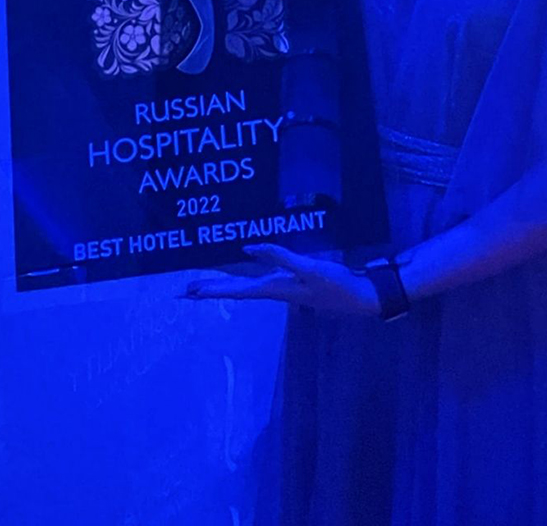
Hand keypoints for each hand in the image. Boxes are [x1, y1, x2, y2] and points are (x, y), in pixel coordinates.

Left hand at [181, 244, 380, 316]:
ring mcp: (283, 289)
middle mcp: (274, 291)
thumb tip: (248, 248)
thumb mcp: (309, 268)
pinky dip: (246, 278)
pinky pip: (260, 281)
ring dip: (224, 286)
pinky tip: (245, 274)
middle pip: (236, 291)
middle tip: (184, 292)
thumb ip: (279, 257)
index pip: (236, 290)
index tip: (190, 292)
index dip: (213, 289)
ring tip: (203, 285)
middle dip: (211, 290)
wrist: (362, 297)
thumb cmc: (335, 284)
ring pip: (245, 287)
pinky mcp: (292, 284)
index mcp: (274, 289)